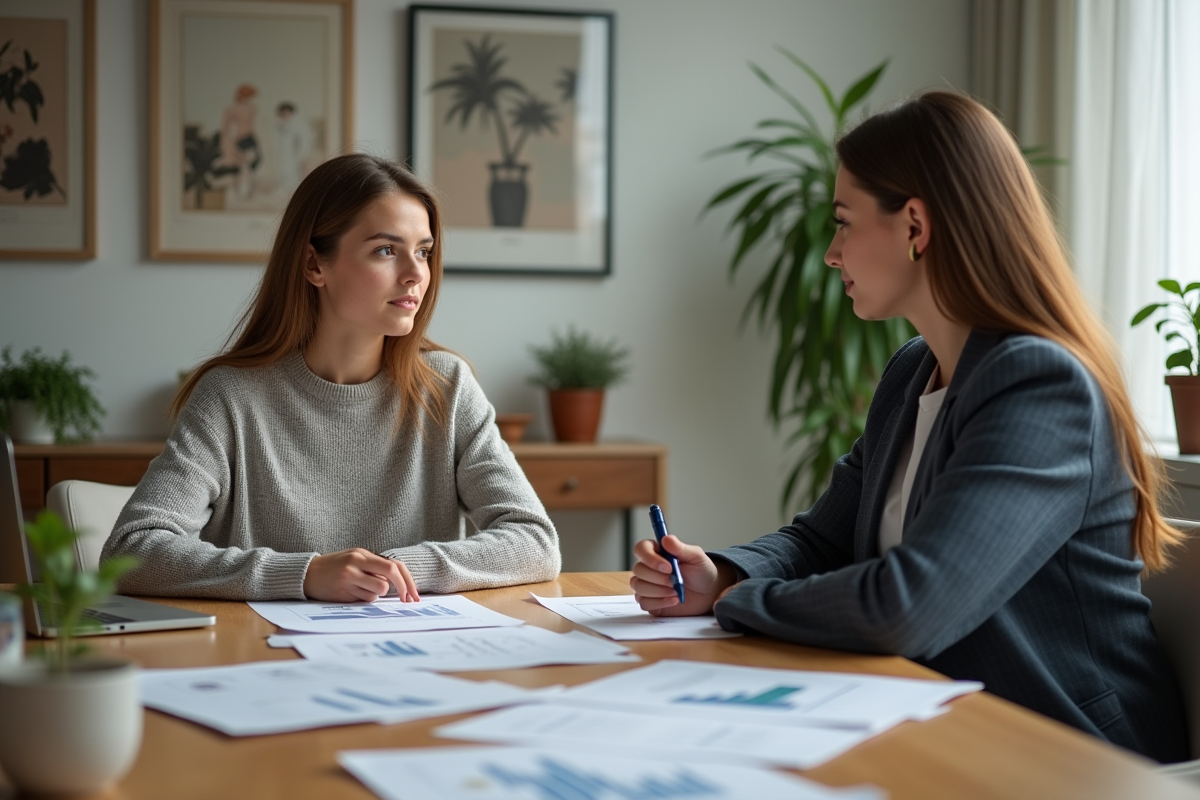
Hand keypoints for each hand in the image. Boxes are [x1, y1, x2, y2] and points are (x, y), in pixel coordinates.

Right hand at [303, 548, 419, 602]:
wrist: (307, 574)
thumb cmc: (335, 567)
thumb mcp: (355, 558)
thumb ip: (375, 566)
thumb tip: (399, 580)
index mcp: (361, 554)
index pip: (393, 565)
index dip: (407, 580)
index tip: (414, 594)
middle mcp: (356, 564)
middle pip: (389, 576)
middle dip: (403, 589)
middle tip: (407, 600)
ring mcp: (349, 578)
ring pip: (378, 591)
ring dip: (377, 593)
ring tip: (362, 588)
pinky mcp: (343, 593)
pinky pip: (365, 599)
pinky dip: (364, 598)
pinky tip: (352, 592)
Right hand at [629, 534, 736, 616]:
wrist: (708, 593)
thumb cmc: (701, 572)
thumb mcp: (696, 557)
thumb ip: (680, 548)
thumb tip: (666, 538)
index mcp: (657, 552)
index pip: (641, 549)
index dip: (650, 558)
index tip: (668, 567)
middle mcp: (649, 567)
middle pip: (638, 569)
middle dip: (658, 578)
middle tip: (675, 581)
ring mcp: (647, 585)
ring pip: (638, 587)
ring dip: (659, 591)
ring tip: (676, 591)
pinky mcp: (650, 601)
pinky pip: (644, 603)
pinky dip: (659, 602)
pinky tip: (673, 600)